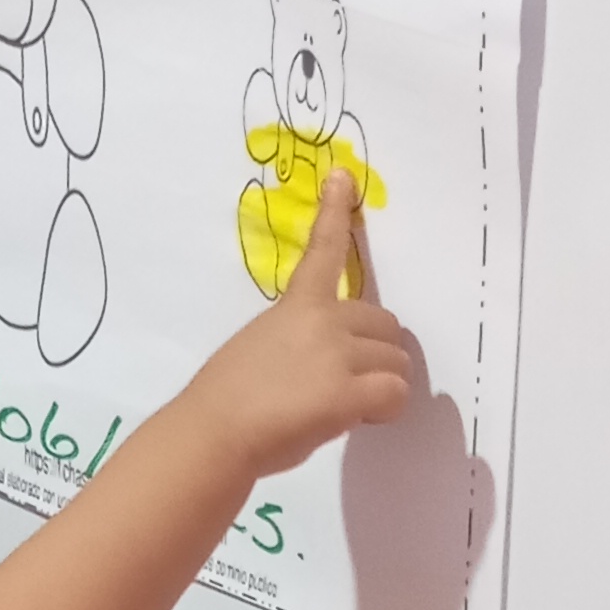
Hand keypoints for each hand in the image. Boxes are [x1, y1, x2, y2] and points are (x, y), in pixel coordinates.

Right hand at [188, 176, 413, 478]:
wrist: (213, 433)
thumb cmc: (225, 400)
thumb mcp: (259, 349)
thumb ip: (298, 344)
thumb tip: (324, 371)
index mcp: (295, 306)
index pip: (322, 251)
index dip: (334, 213)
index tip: (343, 177)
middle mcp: (323, 321)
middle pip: (386, 325)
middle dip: (376, 356)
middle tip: (348, 385)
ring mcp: (338, 354)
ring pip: (396, 364)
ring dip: (380, 386)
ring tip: (342, 408)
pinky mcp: (349, 392)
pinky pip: (395, 393)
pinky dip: (385, 411)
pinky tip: (359, 420)